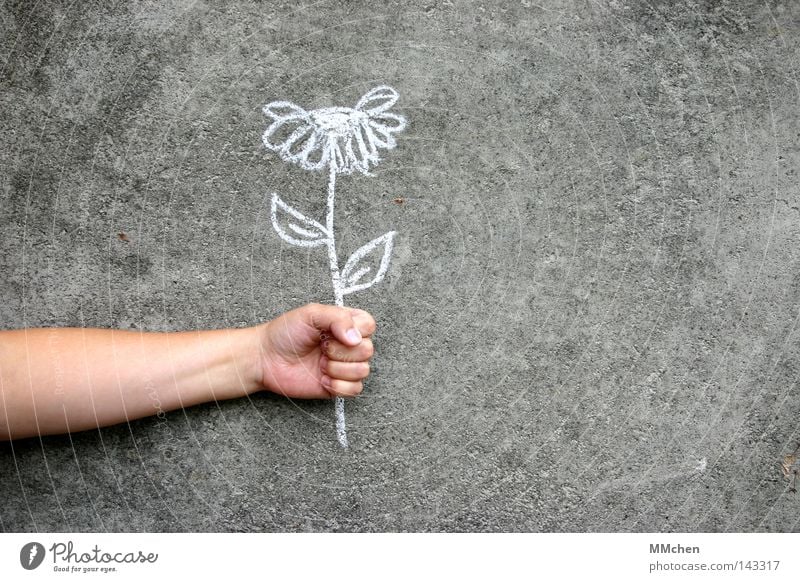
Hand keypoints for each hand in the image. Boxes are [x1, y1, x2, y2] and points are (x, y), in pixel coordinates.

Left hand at [256, 303, 376, 398]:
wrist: (265, 359)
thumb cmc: (285, 333)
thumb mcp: (311, 314)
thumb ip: (337, 318)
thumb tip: (357, 338)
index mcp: (346, 324)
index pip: (369, 326)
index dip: (355, 331)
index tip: (332, 333)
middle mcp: (348, 345)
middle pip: (367, 350)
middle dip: (341, 351)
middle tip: (321, 347)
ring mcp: (344, 367)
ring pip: (363, 371)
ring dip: (337, 368)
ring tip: (319, 363)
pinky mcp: (338, 386)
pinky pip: (355, 389)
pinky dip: (337, 385)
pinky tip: (322, 378)